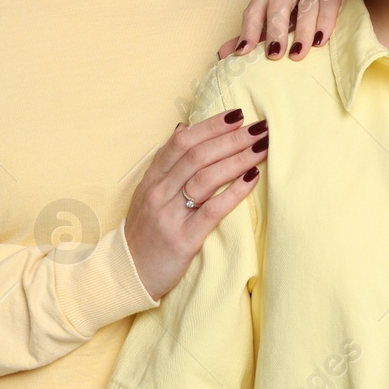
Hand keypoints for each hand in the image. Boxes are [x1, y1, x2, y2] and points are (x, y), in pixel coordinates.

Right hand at [123, 108, 267, 298]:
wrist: (126, 274)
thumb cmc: (145, 231)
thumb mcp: (147, 192)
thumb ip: (166, 162)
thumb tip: (183, 127)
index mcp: (153, 178)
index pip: (182, 142)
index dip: (211, 125)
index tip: (237, 114)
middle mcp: (159, 192)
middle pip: (198, 156)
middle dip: (231, 138)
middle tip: (259, 127)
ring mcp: (170, 215)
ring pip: (206, 178)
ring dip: (238, 159)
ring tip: (262, 147)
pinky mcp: (183, 239)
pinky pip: (212, 210)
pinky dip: (234, 192)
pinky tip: (253, 178)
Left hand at [217, 0, 359, 61]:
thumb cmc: (314, 14)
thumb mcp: (285, 26)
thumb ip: (258, 37)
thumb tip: (224, 54)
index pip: (257, 6)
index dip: (249, 29)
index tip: (244, 53)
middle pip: (278, 1)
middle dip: (275, 29)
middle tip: (274, 55)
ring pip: (305, 0)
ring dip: (301, 30)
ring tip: (297, 53)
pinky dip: (325, 20)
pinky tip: (321, 39)